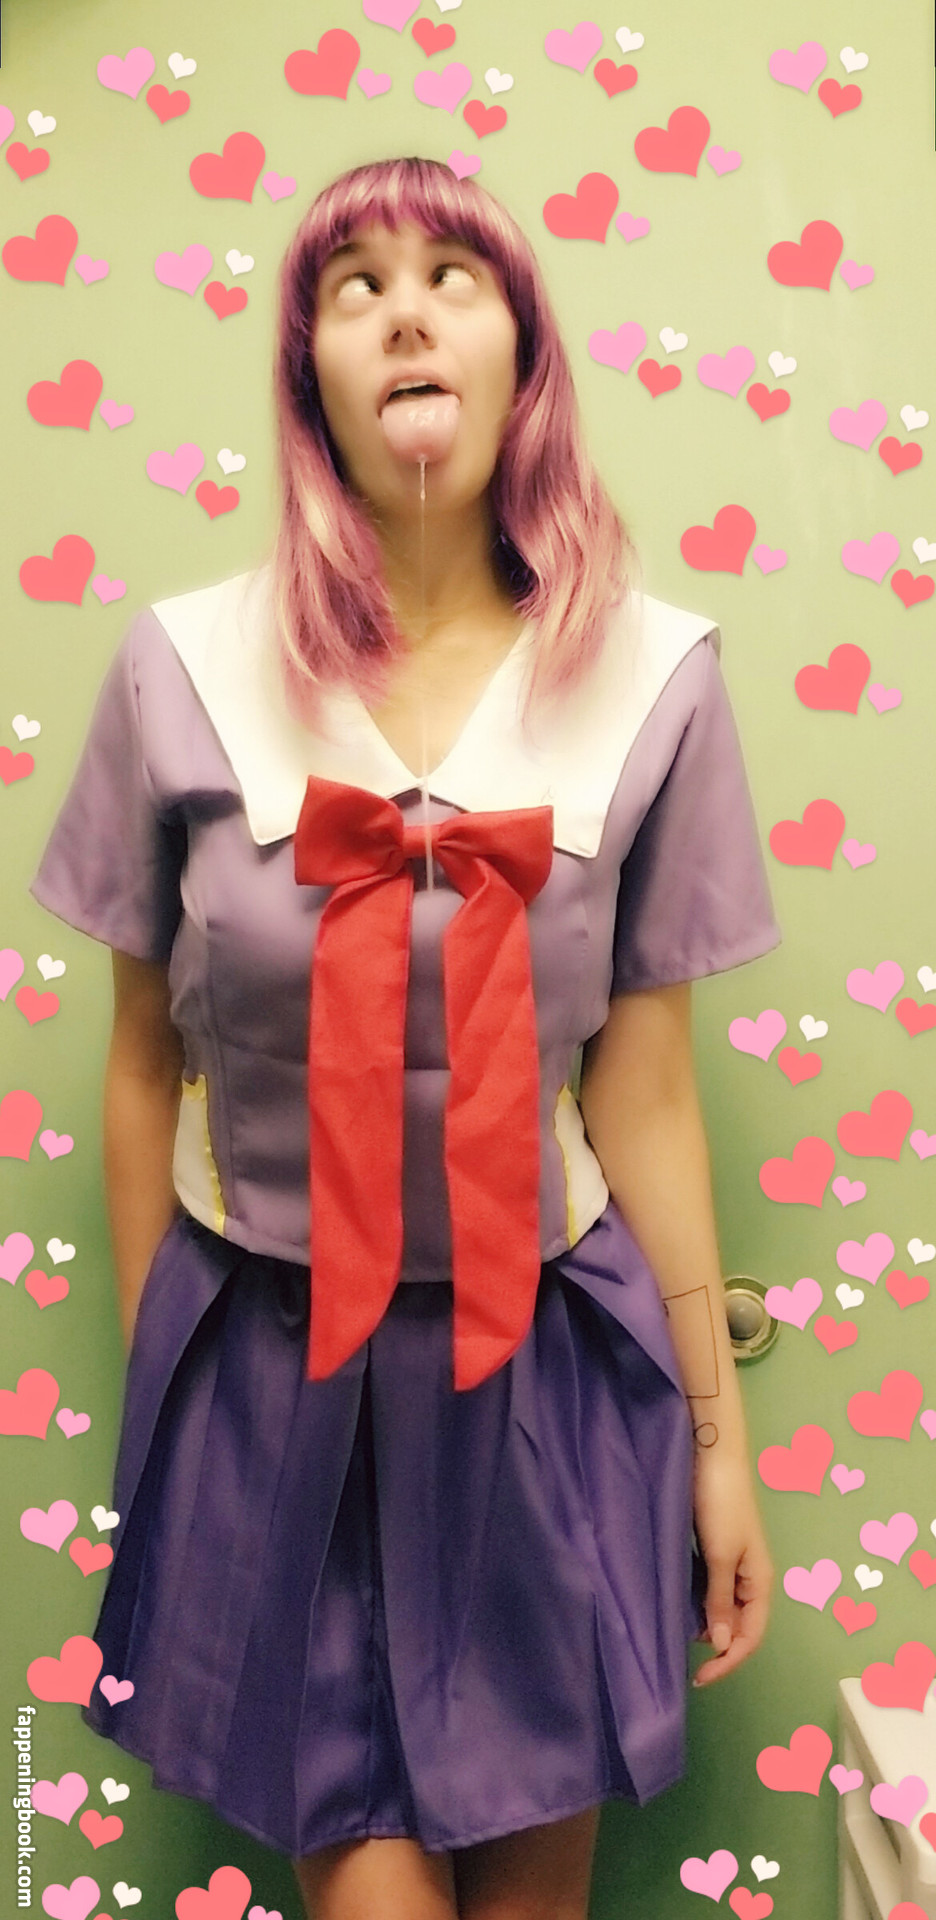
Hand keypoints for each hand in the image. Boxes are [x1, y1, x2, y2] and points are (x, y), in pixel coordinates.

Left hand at [690, 1449, 773, 1687]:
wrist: (712, 1455)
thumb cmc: (721, 1505)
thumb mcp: (721, 1556)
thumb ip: (720, 1602)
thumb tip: (724, 1646)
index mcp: (760, 1582)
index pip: (750, 1637)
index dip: (728, 1662)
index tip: (699, 1677)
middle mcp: (751, 1578)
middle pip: (739, 1626)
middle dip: (717, 1647)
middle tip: (685, 1659)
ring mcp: (733, 1564)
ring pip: (723, 1609)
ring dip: (706, 1626)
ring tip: (680, 1634)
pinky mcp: (716, 1550)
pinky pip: (710, 1589)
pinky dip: (698, 1604)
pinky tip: (680, 1606)